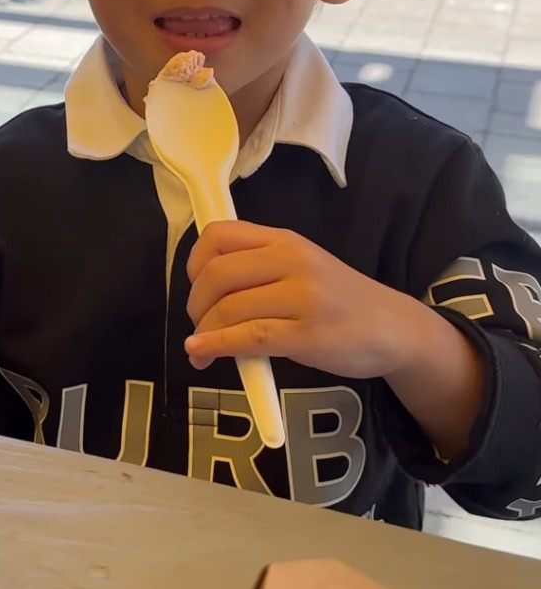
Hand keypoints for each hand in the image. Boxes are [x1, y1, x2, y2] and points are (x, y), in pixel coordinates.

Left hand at [184, 221, 413, 378]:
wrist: (394, 328)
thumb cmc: (340, 299)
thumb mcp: (302, 266)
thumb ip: (260, 267)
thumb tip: (204, 288)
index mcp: (284, 241)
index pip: (220, 235)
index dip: (193, 260)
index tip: (194, 285)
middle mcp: (292, 262)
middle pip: (217, 274)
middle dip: (195, 303)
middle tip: (198, 324)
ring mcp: (302, 298)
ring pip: (230, 308)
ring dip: (204, 332)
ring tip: (201, 348)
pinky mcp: (309, 336)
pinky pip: (250, 338)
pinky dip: (217, 346)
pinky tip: (203, 353)